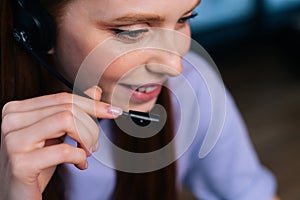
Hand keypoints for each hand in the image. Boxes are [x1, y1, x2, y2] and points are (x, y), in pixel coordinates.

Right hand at [0, 86, 121, 199]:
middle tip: (94, 144)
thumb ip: (71, 111)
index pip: (63, 98)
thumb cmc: (37, 164)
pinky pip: (64, 150)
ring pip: (67, 121)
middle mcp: (11, 120)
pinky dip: (79, 157)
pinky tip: (80, 164)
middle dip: (91, 127)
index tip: (112, 111)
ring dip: (87, 139)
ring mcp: (14, 141)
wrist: (17, 195)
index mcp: (17, 109)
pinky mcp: (21, 163)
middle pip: (68, 109)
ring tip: (87, 152)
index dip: (91, 104)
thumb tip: (95, 92)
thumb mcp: (55, 134)